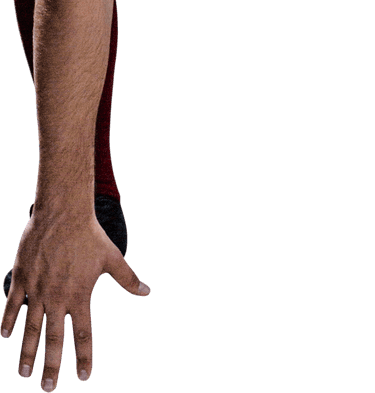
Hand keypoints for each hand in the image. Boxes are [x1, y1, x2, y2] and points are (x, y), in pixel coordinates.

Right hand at [0, 210, 150, 388]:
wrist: (63, 211)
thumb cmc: (90, 234)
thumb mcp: (112, 257)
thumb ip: (128, 278)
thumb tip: (148, 291)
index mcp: (80, 296)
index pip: (84, 335)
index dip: (84, 357)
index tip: (83, 376)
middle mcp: (58, 297)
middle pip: (53, 339)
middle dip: (50, 366)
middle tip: (47, 389)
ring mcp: (38, 289)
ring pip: (31, 328)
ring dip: (27, 352)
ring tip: (23, 373)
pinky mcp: (22, 277)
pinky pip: (12, 304)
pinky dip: (7, 320)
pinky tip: (4, 336)